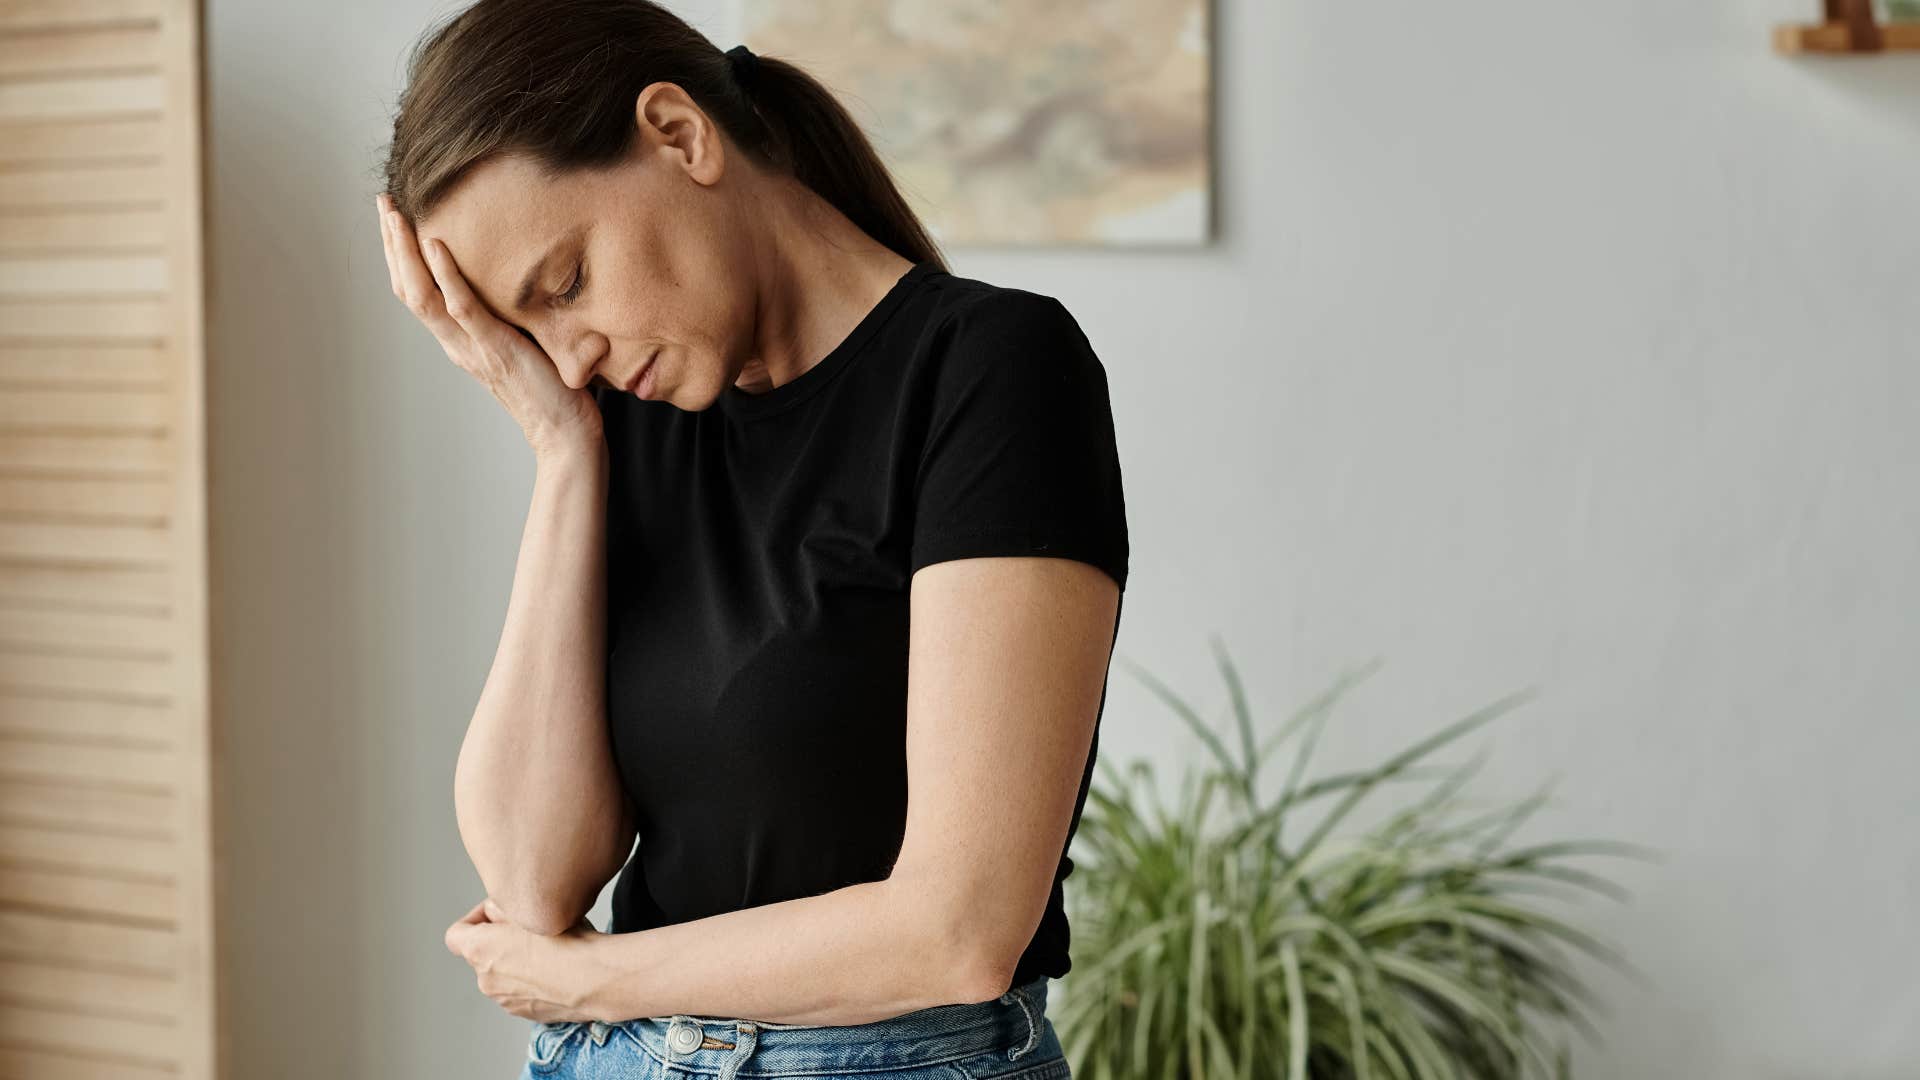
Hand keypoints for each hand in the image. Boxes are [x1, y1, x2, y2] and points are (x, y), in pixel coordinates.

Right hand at [377, 193, 601, 456]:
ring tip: (396, 215)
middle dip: (393, 244)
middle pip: (408, 288)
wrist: (565, 434)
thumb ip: (512, 316)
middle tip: (384, 202)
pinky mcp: (495, 348)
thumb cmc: (553, 391)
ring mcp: (471, 347)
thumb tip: (524, 279)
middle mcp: (456, 343)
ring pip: (422, 295)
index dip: (401, 257)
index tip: (395, 219)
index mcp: (460, 340)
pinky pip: (462, 307)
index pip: (418, 293)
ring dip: (405, 252)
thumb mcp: (524, 343)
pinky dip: (446, 274)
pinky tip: (436, 243)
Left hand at [444, 896, 608, 1021]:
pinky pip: (520, 991)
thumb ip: (501, 908)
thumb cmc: (567, 942)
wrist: (596, 979)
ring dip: (516, 961)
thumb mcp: (531, 909)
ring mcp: (504, 1000)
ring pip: (502, 974)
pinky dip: (532, 980)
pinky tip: (557, 969)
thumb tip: (495, 912)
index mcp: (480, 950)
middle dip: (501, 939)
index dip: (474, 918)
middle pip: (482, 953)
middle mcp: (485, 980)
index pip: (455, 934)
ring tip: (549, 950)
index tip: (499, 914)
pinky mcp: (524, 1013)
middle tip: (531, 928)